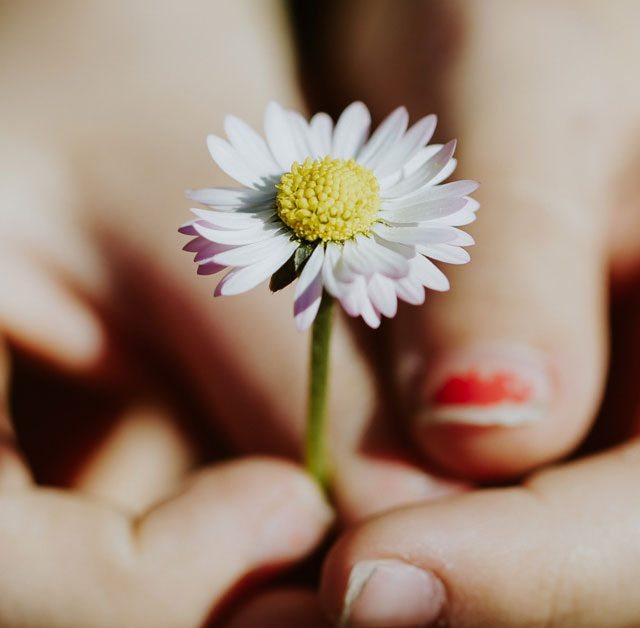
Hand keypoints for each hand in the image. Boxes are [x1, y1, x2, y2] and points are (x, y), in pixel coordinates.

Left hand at [306, 2, 639, 625]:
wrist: (496, 24)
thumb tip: (481, 435)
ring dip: (449, 572)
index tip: (362, 581)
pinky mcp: (579, 406)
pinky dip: (438, 530)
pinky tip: (359, 509)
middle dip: (482, 589)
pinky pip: (513, 501)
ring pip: (562, 544)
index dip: (530, 571)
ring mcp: (635, 409)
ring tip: (324, 559)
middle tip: (328, 586)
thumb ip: (506, 267)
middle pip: (622, 563)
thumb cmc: (520, 10)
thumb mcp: (516, 99)